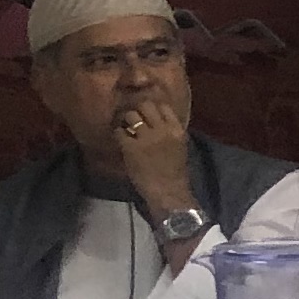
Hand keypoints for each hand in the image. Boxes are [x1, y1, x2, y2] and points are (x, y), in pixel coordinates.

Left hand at [112, 97, 194, 217]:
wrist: (168, 192)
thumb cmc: (175, 173)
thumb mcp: (179, 147)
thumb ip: (170, 133)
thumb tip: (157, 122)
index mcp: (177, 130)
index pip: (163, 107)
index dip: (153, 108)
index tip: (148, 113)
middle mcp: (162, 130)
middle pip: (146, 106)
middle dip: (138, 110)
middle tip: (134, 119)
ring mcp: (146, 138)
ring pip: (131, 115)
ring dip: (126, 121)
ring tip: (126, 129)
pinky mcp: (131, 148)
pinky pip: (120, 132)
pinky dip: (118, 134)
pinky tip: (120, 140)